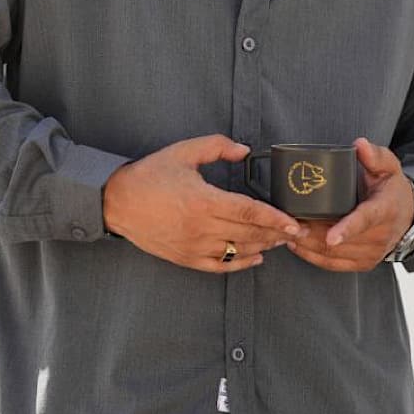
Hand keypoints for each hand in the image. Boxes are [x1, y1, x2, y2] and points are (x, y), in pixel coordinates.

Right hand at [103, 135, 308, 273]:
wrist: (117, 202)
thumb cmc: (150, 175)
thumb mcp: (183, 152)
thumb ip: (217, 146)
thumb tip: (245, 151)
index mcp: (203, 201)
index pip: (249, 212)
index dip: (275, 218)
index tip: (294, 222)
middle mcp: (201, 227)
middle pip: (249, 234)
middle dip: (276, 234)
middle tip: (297, 231)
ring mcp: (193, 246)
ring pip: (238, 251)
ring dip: (263, 247)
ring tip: (280, 240)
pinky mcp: (185, 258)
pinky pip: (219, 266)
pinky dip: (240, 264)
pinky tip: (255, 258)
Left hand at [285, 137, 413, 271]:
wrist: (408, 216)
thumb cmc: (392, 189)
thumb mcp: (389, 167)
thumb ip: (375, 155)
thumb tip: (359, 145)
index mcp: (384, 210)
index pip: (365, 221)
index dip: (347, 229)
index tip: (331, 236)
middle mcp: (379, 236)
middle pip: (341, 242)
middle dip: (312, 235)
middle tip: (288, 223)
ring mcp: (371, 253)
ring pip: (333, 256)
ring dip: (308, 245)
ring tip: (287, 232)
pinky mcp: (363, 264)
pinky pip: (333, 265)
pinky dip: (312, 257)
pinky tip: (297, 245)